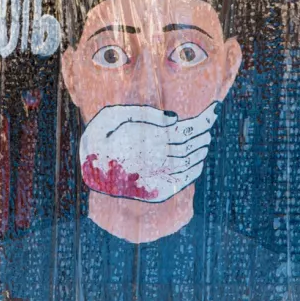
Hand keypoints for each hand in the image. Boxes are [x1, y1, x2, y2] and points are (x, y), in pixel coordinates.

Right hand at [78, 103, 219, 202]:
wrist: (85, 172)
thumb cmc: (98, 137)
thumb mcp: (112, 115)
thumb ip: (144, 113)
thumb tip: (176, 118)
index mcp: (144, 140)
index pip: (186, 130)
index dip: (204, 119)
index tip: (214, 109)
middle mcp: (153, 160)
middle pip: (191, 144)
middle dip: (204, 130)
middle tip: (210, 118)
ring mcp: (156, 178)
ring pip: (190, 162)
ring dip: (202, 148)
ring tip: (206, 136)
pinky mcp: (156, 191)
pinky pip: (184, 180)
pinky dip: (196, 169)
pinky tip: (199, 158)